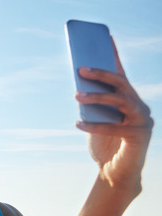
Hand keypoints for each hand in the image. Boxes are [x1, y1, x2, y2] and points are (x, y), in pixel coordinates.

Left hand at [75, 42, 152, 191]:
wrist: (116, 173)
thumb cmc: (104, 145)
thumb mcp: (95, 121)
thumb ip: (92, 106)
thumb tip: (78, 88)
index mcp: (129, 99)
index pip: (121, 74)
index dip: (113, 56)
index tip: (104, 39)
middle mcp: (139, 106)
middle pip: (121, 83)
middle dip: (101, 74)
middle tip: (81, 69)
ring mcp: (142, 120)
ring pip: (120, 101)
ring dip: (97, 97)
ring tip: (76, 96)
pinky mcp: (139, 136)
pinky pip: (114, 127)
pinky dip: (94, 125)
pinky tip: (78, 124)